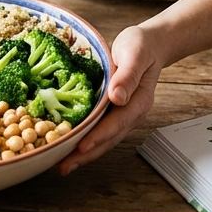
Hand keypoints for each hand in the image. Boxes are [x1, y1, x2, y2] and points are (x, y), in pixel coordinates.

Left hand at [56, 24, 163, 174]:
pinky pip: (99, 131)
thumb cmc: (141, 46)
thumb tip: (118, 97)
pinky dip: (85, 141)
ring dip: (83, 154)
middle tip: (63, 166)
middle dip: (85, 154)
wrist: (150, 45)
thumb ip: (128, 75)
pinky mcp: (114, 113)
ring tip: (62, 165)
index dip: (98, 136)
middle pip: (108, 139)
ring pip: (103, 140)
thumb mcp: (135, 53)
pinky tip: (70, 147)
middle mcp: (131, 113)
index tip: (81, 146)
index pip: (116, 123)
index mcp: (138, 101)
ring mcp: (123, 115)